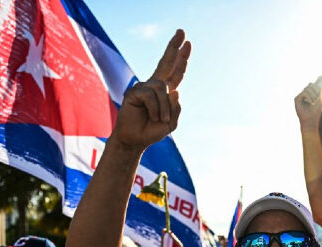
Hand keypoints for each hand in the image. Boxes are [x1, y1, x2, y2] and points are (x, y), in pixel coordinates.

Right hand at [112, 29, 191, 150]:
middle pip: (166, 63)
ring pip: (163, 89)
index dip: (181, 60)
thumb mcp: (171, 123)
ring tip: (161, 120)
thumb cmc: (152, 131)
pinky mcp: (134, 91)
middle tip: (182, 31)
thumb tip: (175, 90)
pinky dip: (156, 109)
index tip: (187, 43)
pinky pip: (151, 96)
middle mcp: (154, 86)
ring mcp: (144, 87)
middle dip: (174, 47)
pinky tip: (153, 117)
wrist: (135, 140)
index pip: (175, 73)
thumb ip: (176, 108)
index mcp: (165, 92)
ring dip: (165, 108)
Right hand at [295, 76, 321, 130]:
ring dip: (313, 95)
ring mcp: (300, 96)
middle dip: (316, 90)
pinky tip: (311, 102)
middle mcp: (304, 94)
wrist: (311, 120)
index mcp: (310, 93)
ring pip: (307, 88)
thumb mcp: (320, 97)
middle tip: (318, 98)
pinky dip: (309, 97)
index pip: (313, 84)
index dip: (318, 81)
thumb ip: (320, 87)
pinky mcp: (296, 99)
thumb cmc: (316, 111)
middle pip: (311, 85)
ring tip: (315, 102)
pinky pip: (304, 93)